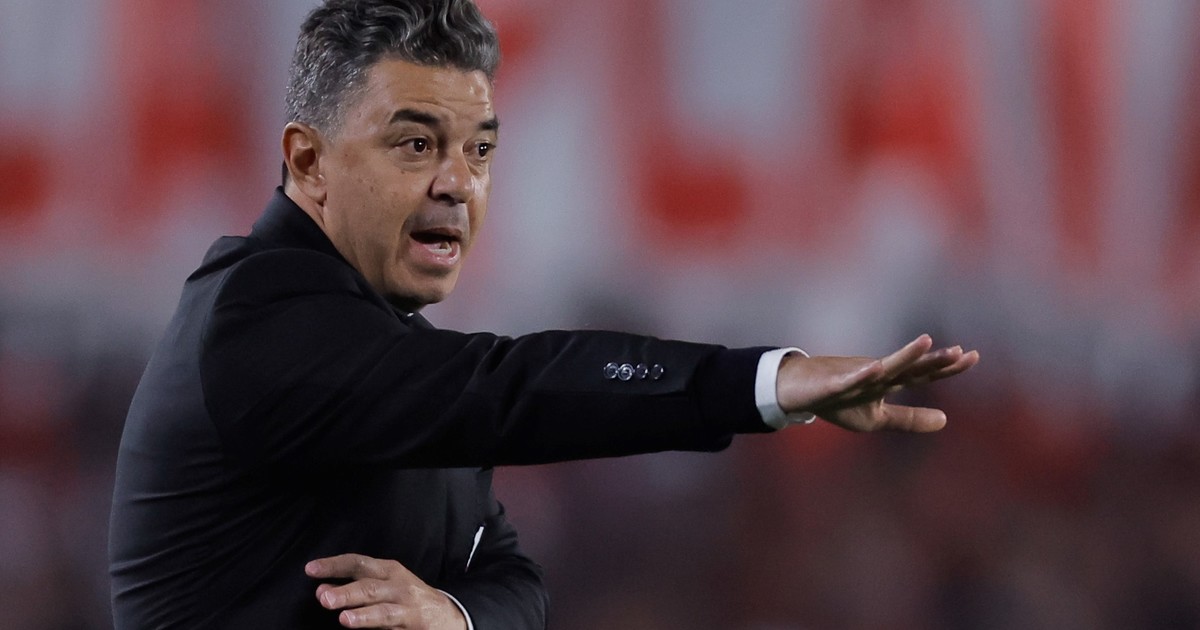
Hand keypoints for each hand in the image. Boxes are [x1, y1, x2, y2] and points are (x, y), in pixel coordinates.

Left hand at [306, 554, 467, 629]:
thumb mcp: (386, 582)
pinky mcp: (414, 629)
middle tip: (325, 598)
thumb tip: (321, 590)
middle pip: (370, 588)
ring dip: (364, 616)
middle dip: (347, 592)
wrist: (448, 616)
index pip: (358, 563)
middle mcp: (398, 587)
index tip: (311, 569)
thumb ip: (355, 585)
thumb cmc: (407, 597)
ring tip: (345, 619)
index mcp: (389, 570)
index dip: (335, 565)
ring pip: (384, 613)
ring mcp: (408, 610)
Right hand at [776, 334, 978, 431]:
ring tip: (926, 341)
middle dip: (934, 360)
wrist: (798, 391)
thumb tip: (946, 420)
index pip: (922, 374)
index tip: (973, 356)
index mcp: (888, 383)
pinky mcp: (832, 384)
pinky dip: (861, 375)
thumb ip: (909, 418)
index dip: (947, 367)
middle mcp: (876, 375)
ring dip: (904, 355)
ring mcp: (855, 377)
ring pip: (884, 366)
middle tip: (961, 352)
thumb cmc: (838, 401)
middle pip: (910, 368)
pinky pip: (848, 381)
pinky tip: (875, 368)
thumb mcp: (878, 418)